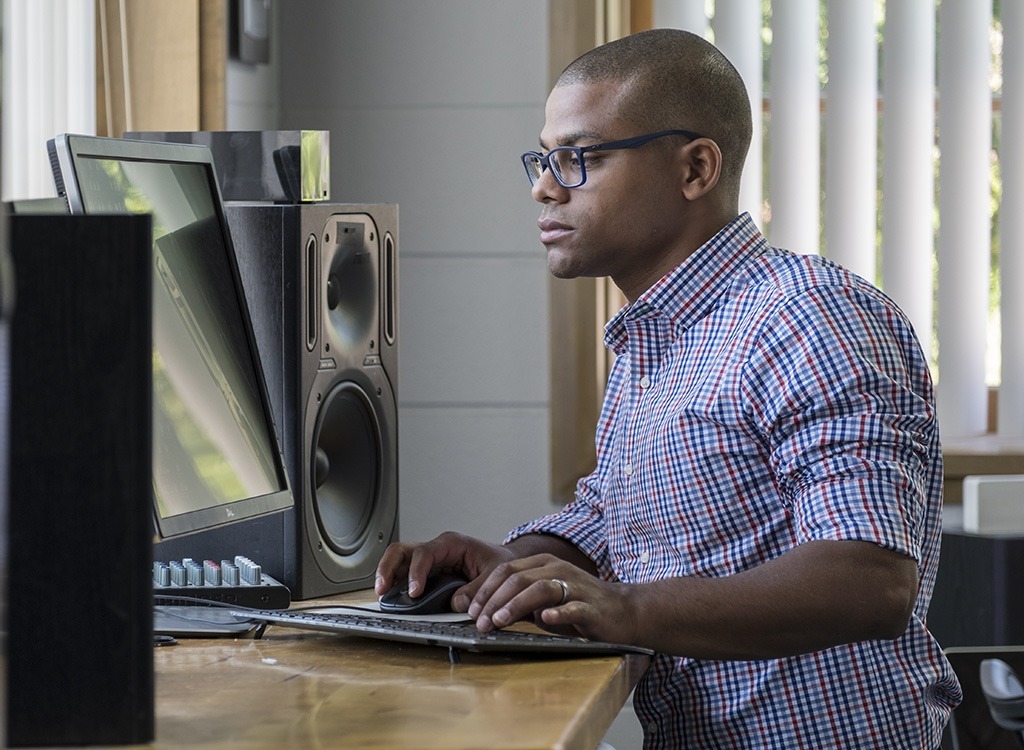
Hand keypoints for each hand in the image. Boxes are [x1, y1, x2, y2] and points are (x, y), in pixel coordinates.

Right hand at [374, 531, 515, 606]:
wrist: (505, 563)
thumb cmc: (499, 562)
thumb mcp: (495, 574)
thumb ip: (477, 589)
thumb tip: (456, 603)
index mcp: (451, 543)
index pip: (425, 553)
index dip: (416, 572)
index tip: (414, 592)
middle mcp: (436, 550)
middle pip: (402, 551)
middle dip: (388, 568)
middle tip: (382, 588)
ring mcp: (429, 561)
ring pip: (398, 561)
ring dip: (387, 576)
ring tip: (381, 596)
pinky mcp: (427, 574)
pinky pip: (405, 575)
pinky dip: (395, 586)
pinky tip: (391, 598)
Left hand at [467, 553, 640, 646]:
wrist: (622, 612)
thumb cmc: (579, 607)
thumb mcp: (544, 602)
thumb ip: (518, 603)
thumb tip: (484, 614)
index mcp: (543, 564)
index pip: (506, 571)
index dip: (485, 590)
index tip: (470, 611)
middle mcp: (557, 569)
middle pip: (518, 579)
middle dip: (494, 600)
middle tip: (479, 622)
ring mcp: (575, 586)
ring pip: (540, 588)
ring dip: (516, 605)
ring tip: (499, 621)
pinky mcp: (590, 606)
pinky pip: (572, 607)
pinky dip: (557, 613)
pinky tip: (545, 619)